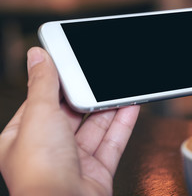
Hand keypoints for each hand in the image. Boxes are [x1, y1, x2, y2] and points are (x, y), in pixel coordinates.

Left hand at [0, 47, 139, 195]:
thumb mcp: (39, 114)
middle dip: (87, 96)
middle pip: (71, 115)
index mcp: (22, 139)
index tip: (70, 68)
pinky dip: (123, 124)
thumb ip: (43, 84)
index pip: (39, 103)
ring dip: (109, 108)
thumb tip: (37, 57)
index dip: (56, 84)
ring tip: (119, 88)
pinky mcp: (97, 171)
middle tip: (100, 76)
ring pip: (94, 128)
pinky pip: (112, 142)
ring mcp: (73, 162)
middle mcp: (47, 151)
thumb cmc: (40, 171)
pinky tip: (130, 106)